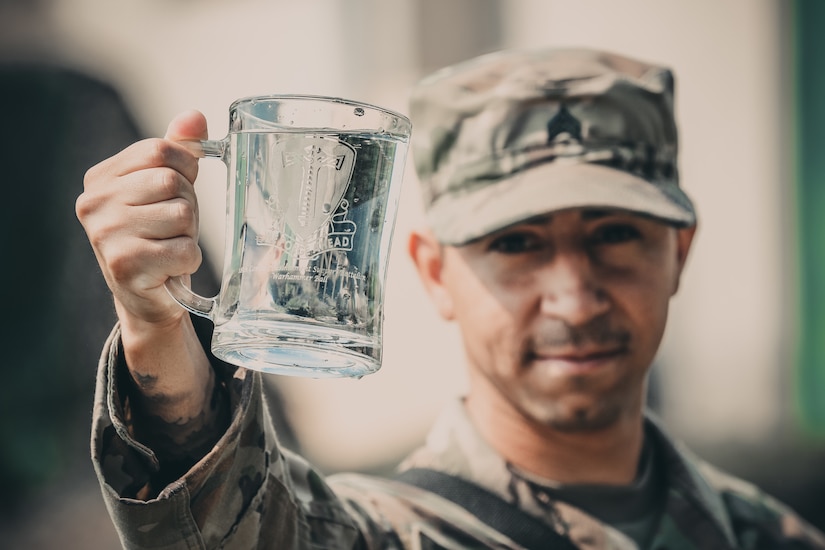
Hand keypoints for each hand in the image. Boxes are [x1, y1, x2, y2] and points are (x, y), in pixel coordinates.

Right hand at [77, 110, 215, 422]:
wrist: (147, 298)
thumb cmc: (158, 237)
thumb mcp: (164, 189)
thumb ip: (177, 151)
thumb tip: (194, 117)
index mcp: (100, 178)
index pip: (161, 150)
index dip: (185, 169)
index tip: (178, 191)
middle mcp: (94, 204)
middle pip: (173, 182)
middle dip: (189, 205)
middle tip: (174, 228)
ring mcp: (106, 235)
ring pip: (183, 216)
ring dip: (190, 235)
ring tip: (170, 247)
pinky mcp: (125, 266)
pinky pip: (186, 250)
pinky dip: (189, 260)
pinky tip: (170, 267)